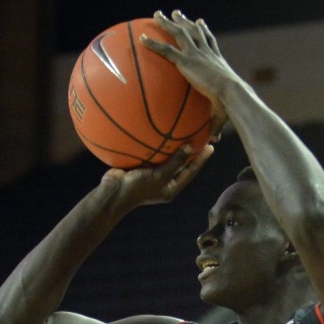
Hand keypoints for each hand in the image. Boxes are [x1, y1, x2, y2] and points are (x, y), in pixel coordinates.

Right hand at [98, 142, 213, 207]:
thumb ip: (176, 162)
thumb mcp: (159, 176)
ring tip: (183, 130)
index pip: (190, 172)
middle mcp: (163, 181)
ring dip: (173, 146)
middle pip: (180, 164)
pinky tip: (158, 131)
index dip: (201, 159)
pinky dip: (156, 144)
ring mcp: (151, 173)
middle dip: (190, 151)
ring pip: (166, 158)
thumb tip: (191, 147)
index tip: (211, 146)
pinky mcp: (140, 166)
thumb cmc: (137, 188)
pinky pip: (152, 153)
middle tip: (200, 136)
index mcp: (170, 187)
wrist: (112, 192)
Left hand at [142, 10, 233, 139]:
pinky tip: (141, 39)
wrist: (231, 95)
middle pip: (194, 32)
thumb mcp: (222, 115)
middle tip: (177, 14)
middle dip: (185, 22)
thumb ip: (214, 126)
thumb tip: (212, 143)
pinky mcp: (186, 60)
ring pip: (179, 33)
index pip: (210, 43)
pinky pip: (165, 50)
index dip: (204, 32)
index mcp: (217, 62)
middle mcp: (207, 53)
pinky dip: (153, 43)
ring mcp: (196, 54)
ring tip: (157, 15)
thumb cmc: (230, 106)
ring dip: (167, 23)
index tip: (200, 23)